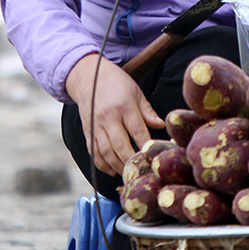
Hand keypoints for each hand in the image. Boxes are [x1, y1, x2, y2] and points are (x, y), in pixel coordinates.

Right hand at [65, 53, 164, 175]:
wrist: (88, 76)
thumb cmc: (117, 83)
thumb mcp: (136, 92)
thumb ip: (147, 111)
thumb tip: (160, 126)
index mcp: (124, 106)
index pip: (137, 131)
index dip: (146, 146)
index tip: (154, 157)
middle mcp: (108, 117)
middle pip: (121, 145)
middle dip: (132, 161)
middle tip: (142, 171)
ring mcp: (96, 125)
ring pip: (106, 152)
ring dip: (118, 166)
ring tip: (128, 173)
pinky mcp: (87, 131)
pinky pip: (93, 152)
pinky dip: (102, 164)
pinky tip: (112, 170)